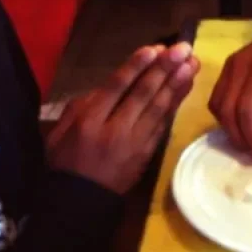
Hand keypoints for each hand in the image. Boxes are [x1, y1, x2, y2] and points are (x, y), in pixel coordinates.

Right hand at [47, 43, 198, 193]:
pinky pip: (162, 126)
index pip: (116, 88)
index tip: (155, 48)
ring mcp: (134, 143)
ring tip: (191, 65)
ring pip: (158, 109)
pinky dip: (174, 106)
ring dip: (176, 85)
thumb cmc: (65, 162)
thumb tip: (105, 88)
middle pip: (143, 95)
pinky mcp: (146, 154)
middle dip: (164, 70)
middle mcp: (114, 130)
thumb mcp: (59, 131)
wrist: (79, 203)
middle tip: (183, 49)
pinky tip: (184, 89)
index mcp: (89, 121)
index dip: (136, 67)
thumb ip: (80, 106)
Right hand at [209, 10, 251, 159]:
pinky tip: (238, 123)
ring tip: (246, 140)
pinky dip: (224, 115)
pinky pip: (218, 96)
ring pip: (218, 105)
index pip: (247, 110)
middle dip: (239, 136)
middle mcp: (239, 69)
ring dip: (229, 128)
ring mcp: (229, 67)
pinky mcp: (227, 67)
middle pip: (227, 111)